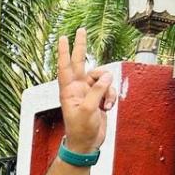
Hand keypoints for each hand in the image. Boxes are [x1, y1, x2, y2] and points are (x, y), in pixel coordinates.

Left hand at [57, 27, 117, 153]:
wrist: (87, 144)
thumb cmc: (81, 130)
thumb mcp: (87, 110)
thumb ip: (97, 91)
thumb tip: (106, 76)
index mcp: (68, 91)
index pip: (65, 66)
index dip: (64, 52)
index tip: (63, 38)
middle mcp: (77, 88)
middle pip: (81, 62)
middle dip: (81, 47)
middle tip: (82, 30)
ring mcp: (88, 92)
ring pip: (102, 78)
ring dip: (108, 89)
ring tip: (106, 103)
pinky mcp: (98, 97)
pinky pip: (109, 89)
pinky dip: (111, 96)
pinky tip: (108, 107)